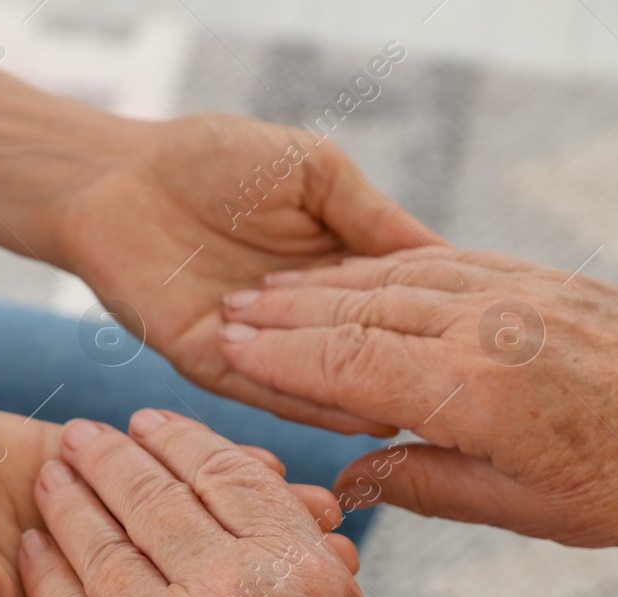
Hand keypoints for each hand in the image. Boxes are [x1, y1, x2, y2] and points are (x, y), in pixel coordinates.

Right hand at [0, 403, 352, 596]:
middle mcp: (103, 583)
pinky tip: (264, 468)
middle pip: (202, 583)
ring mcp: (102, 523)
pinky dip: (210, 466)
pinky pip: (162, 467)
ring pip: (194, 522)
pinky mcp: (87, 465)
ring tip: (321, 516)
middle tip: (340, 561)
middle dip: (270, 574)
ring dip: (256, 519)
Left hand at [16, 411, 430, 596]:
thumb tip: (302, 558)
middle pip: (158, 499)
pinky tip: (34, 545)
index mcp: (308, 575)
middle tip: (81, 432)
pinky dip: (48, 572)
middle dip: (112, 457)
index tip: (154, 423)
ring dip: (69, 500)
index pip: (234, 479)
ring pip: (105, 546)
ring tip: (47, 471)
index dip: (185, 443)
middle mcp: (238, 592)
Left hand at [41, 113, 441, 433]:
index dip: (444, 322)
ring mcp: (262, 349)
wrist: (118, 175)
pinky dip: (315, 404)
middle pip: (372, 355)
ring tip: (429, 415)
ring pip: (328, 383)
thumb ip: (376, 219)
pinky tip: (360, 412)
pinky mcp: (215, 366)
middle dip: (420, 373)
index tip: (499, 345)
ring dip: (374, 397)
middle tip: (478, 399)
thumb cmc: (214, 159)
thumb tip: (452, 256)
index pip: (401, 307)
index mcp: (336, 274)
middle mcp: (305, 321)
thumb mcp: (319, 174)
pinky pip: (272, 393)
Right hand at [216, 248, 617, 563]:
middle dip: (289, 309)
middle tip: (229, 309)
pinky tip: (370, 272)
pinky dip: (400, 265)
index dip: (279, 355)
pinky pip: (457, 262)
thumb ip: (427, 483)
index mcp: (479, 392)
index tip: (225, 343)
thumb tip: (351, 478)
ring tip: (279, 287)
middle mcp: (494, 328)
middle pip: (363, 308)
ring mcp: (526, 293)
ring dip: (334, 281)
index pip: (348, 363)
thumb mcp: (524, 511)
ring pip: (405, 277)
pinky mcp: (555, 280)